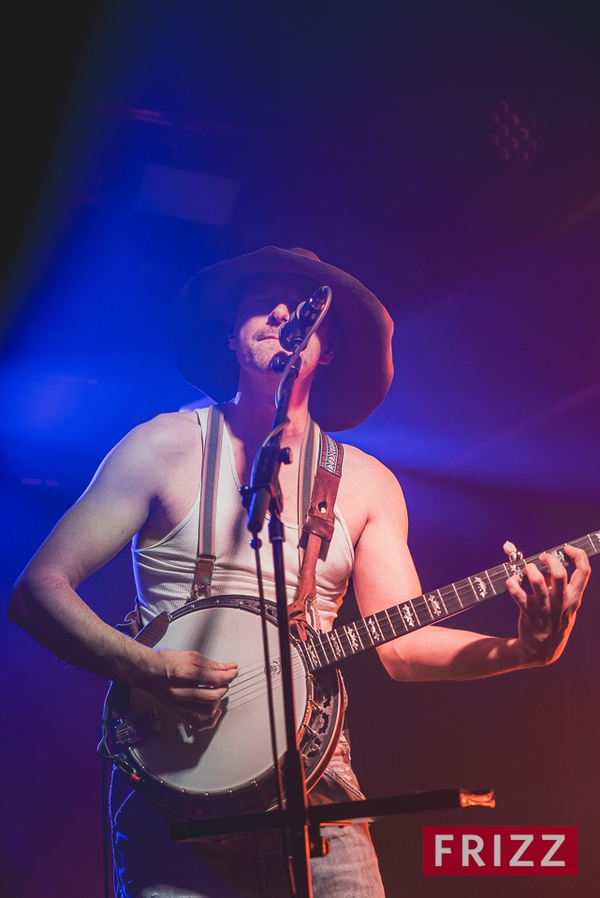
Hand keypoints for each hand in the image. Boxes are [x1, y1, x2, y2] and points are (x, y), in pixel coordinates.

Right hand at [143, 648, 237, 729]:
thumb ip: (211, 664)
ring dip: (218, 701)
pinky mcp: (179, 711)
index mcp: (183, 674)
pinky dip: (210, 720)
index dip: (228, 675)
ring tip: (218, 691)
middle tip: (226, 680)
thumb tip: (228, 668)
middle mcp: (180, 691)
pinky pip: (197, 723)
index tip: (234, 671)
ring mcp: (179, 704)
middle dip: (224, 687)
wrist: (147, 671)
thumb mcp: (190, 656)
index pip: (213, 679)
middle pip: (212, 696)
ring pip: (207, 710)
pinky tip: (215, 710)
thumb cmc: (165, 661)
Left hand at [506, 543, 589, 665]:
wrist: (541, 651)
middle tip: (542, 557)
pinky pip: (518, 594)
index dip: (577, 554)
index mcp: (574, 598)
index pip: (584, 572)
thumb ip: (557, 584)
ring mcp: (544, 608)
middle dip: (550, 559)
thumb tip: (545, 559)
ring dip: (530, 570)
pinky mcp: (528, 613)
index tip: (566, 548)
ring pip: (537, 581)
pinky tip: (512, 581)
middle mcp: (561, 602)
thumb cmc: (553, 621)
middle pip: (560, 573)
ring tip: (526, 569)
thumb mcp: (564, 605)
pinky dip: (512, 583)